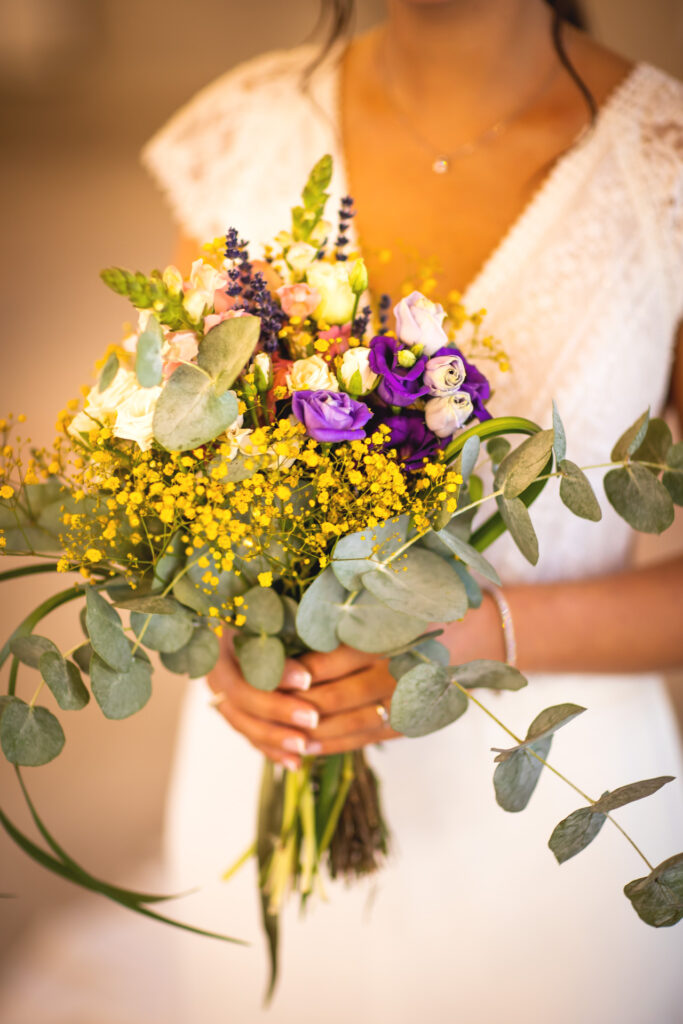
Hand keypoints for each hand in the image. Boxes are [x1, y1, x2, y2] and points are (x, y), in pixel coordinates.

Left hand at [208, 594, 504, 767]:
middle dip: (292, 707)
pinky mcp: (407, 724)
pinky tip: (305, 747)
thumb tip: (290, 625)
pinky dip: (332, 745)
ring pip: (344, 726)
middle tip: (256, 707)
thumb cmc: (423, 606)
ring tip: (275, 733)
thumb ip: (346, 611)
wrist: (479, 635)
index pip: (327, 663)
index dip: (293, 673)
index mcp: (385, 639)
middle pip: (330, 699)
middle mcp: (394, 674)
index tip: (264, 674)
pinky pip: (362, 740)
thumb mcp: (388, 600)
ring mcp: (402, 704)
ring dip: (306, 733)